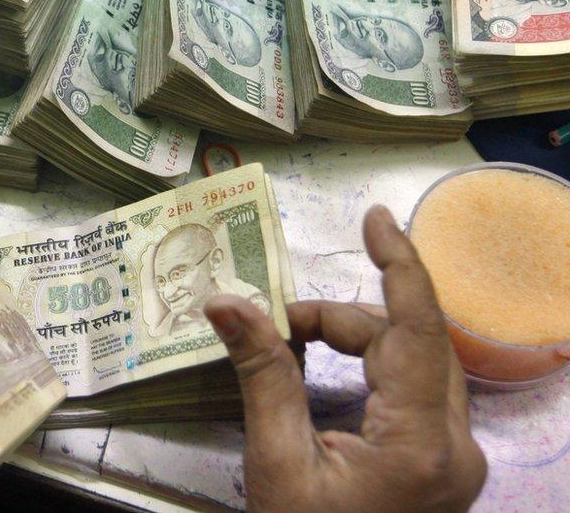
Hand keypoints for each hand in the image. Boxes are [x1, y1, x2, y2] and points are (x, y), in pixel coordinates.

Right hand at [204, 205, 485, 510]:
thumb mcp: (277, 461)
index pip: (417, 331)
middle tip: (276, 322)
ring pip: (411, 364)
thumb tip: (225, 302)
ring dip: (352, 343)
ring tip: (290, 348)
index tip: (376, 218)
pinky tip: (324, 374)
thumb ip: (262, 373)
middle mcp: (455, 445)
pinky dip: (366, 371)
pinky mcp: (442, 462)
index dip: (400, 265)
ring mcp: (454, 456)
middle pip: (408, 343)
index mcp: (419, 446)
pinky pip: (411, 391)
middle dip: (341, 319)